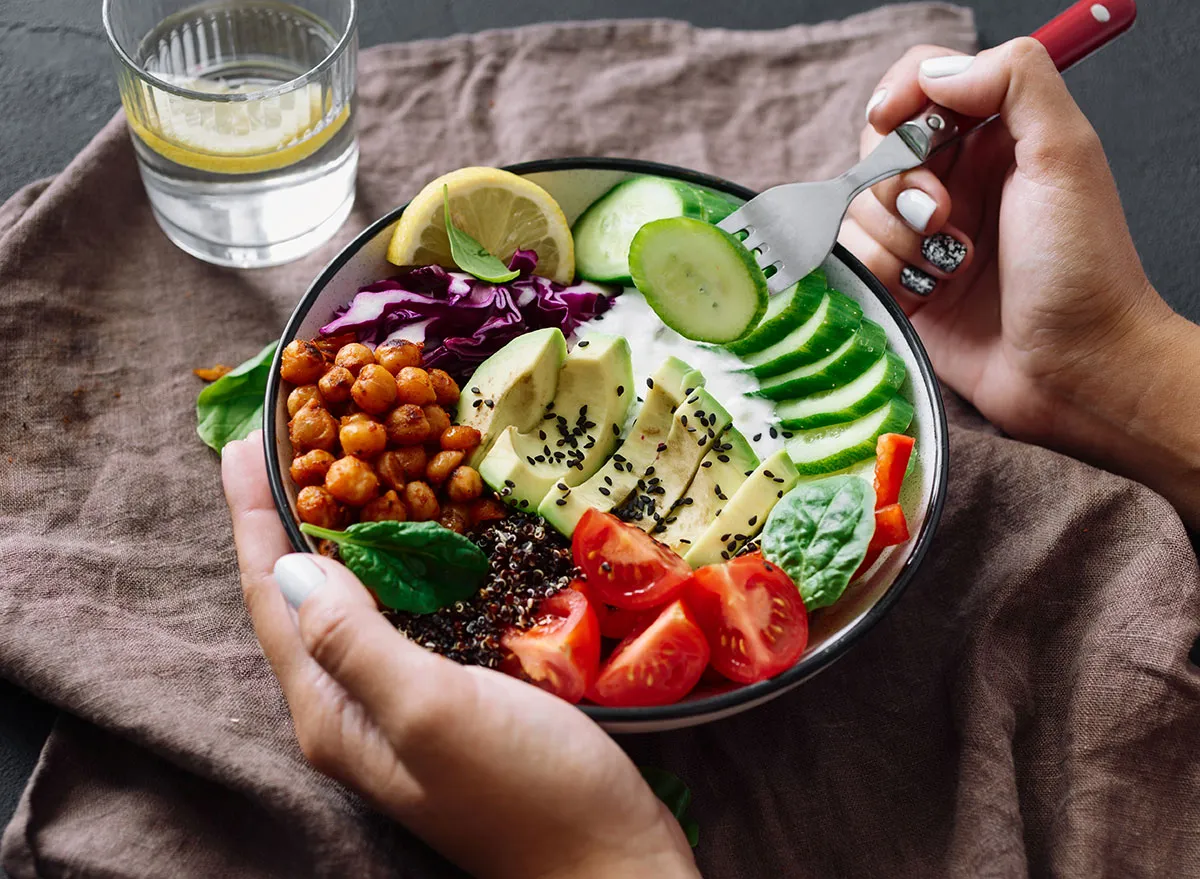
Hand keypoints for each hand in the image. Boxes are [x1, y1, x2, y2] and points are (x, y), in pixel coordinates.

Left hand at [222, 433, 698, 878]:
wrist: (610, 862)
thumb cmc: (528, 791)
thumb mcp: (434, 711)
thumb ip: (355, 642)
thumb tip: (291, 567)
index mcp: (331, 711)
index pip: (274, 595)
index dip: (254, 516)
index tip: (244, 436)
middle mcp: (352, 708)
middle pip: (300, 596)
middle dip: (286, 515)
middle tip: (291, 437)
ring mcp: (400, 705)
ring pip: (350, 603)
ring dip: (336, 533)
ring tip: (339, 469)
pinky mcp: (449, 697)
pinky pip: (402, 614)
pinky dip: (395, 563)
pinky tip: (415, 535)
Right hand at [842, 38, 1199, 525]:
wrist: (1076, 369)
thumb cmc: (1082, 268)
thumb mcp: (1066, 154)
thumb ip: (1014, 80)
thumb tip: (935, 72)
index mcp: (996, 136)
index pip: (921, 83)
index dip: (898, 96)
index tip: (892, 122)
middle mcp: (955, 179)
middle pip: (876, 147)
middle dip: (896, 182)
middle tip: (943, 217)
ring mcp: (923, 235)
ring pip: (857, 207)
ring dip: (895, 238)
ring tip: (948, 268)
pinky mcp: (901, 284)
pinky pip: (855, 259)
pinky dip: (883, 274)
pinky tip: (928, 295)